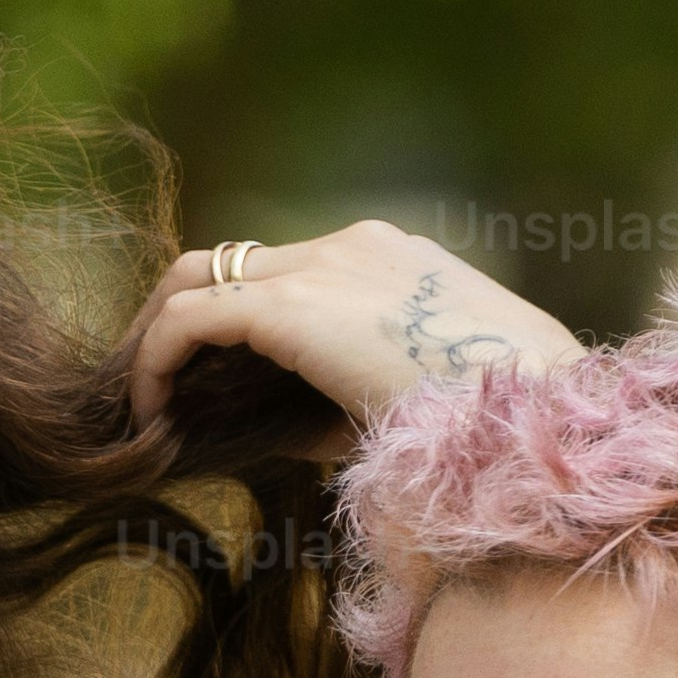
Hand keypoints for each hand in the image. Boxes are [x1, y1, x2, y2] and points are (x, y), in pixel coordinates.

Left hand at [126, 221, 577, 438]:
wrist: (534, 414)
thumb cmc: (492, 424)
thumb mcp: (411, 400)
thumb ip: (341, 402)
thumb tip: (276, 431)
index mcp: (387, 261)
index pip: (282, 271)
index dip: (228, 325)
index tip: (201, 385)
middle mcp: (351, 246)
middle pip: (229, 262)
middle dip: (178, 320)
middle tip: (154, 386)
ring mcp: (324, 263)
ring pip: (199, 276)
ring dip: (159, 337)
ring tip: (143, 402)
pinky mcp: (294, 303)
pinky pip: (192, 318)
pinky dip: (158, 360)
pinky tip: (151, 416)